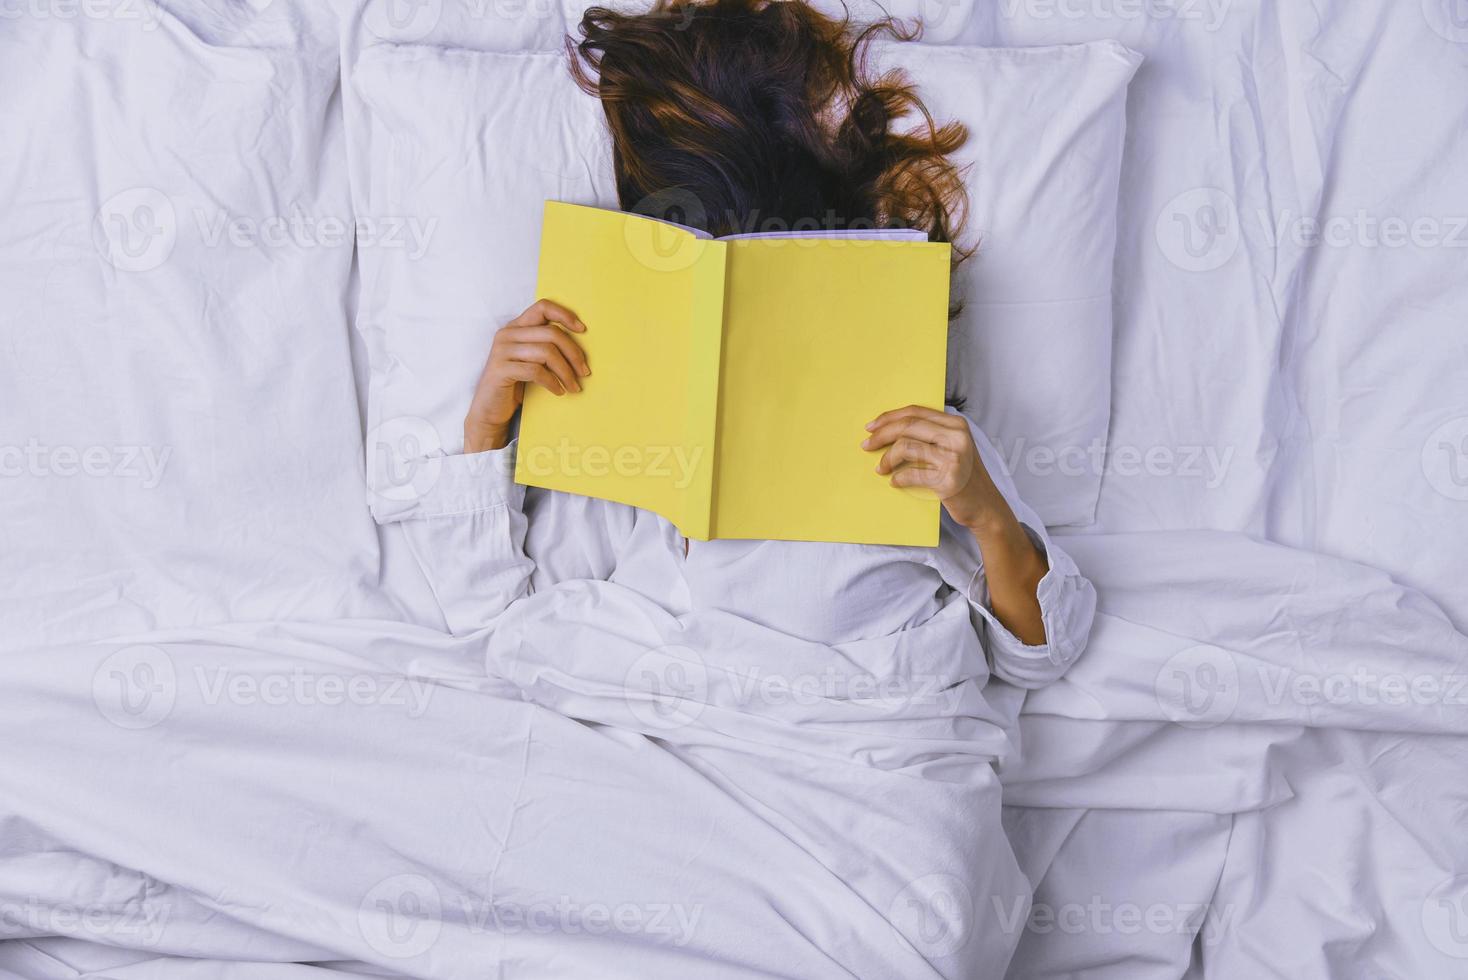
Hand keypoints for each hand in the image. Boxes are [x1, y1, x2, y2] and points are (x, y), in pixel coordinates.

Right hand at [464, 300, 589, 452]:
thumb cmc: (516, 384)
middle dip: (573, 353)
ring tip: (574, 386)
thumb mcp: (531, 360)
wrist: (490, 410)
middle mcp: (507, 334)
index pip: (543, 307)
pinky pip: (536, 371)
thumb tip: (580, 347)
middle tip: (584, 372)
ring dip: (566, 372)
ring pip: (547, 352)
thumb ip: (546, 346)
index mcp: (516, 327)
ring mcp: (502, 351)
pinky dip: (552, 382)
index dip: (565, 315)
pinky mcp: (501, 369)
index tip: (582, 330)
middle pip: (551, 333)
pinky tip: (559, 391)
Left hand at [862, 405, 1006, 531]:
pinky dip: (898, 478)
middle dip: (881, 435)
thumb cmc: (964, 477)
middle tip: (866, 445)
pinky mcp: (948, 479)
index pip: (915, 412)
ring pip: (906, 447)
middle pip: (907, 426)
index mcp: (956, 424)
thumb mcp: (954, 448)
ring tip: (881, 468)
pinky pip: (911, 474)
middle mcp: (957, 437)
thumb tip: (891, 429)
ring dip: (887, 459)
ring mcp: (954, 458)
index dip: (889, 417)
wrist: (986, 506)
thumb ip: (931, 435)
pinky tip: (895, 482)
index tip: (871, 426)